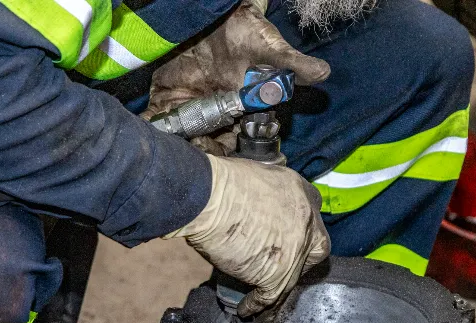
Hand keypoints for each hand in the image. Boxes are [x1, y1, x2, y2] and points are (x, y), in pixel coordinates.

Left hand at [142, 0, 330, 154]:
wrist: (209, 13)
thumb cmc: (243, 31)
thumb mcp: (267, 47)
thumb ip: (291, 64)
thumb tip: (323, 73)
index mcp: (240, 112)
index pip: (237, 143)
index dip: (231, 153)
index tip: (225, 152)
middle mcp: (215, 115)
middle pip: (208, 148)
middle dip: (203, 155)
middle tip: (199, 150)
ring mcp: (189, 109)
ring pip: (183, 141)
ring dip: (178, 149)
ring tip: (179, 148)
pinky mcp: (165, 99)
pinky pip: (157, 122)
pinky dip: (152, 131)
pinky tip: (155, 139)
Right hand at [165, 155, 330, 315]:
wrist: (209, 196)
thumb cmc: (220, 182)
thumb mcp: (256, 175)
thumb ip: (267, 195)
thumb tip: (258, 211)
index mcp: (300, 193)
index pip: (312, 218)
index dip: (302, 232)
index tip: (290, 240)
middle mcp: (306, 221)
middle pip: (318, 248)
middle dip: (304, 260)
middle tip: (284, 267)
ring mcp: (295, 249)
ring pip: (294, 277)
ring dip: (278, 289)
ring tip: (264, 302)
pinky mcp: (278, 273)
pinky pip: (271, 296)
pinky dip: (257, 306)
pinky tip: (247, 309)